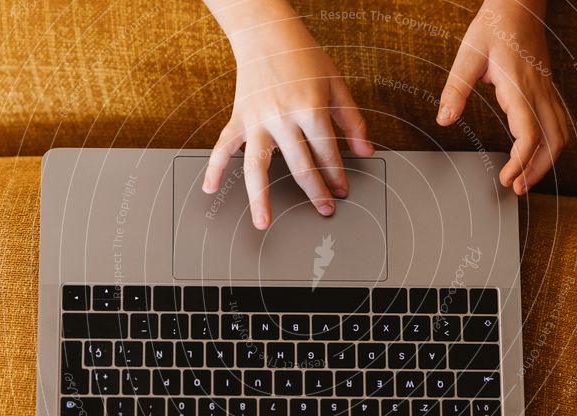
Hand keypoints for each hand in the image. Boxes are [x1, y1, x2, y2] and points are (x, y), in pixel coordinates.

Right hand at [202, 1, 372, 229]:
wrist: (267, 32)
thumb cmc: (304, 57)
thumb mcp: (336, 84)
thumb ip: (352, 120)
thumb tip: (365, 151)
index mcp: (310, 109)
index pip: (327, 153)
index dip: (338, 175)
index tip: (342, 190)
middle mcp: (282, 118)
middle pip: (300, 166)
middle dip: (315, 192)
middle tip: (325, 209)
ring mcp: (257, 120)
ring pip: (257, 167)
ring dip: (260, 198)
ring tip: (263, 223)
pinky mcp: (239, 118)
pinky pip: (224, 146)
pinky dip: (214, 168)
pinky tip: (210, 188)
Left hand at [437, 0, 567, 194]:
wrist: (519, 5)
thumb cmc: (494, 27)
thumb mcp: (467, 56)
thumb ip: (455, 89)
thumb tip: (444, 120)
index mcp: (519, 87)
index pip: (529, 134)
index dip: (521, 161)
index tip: (507, 178)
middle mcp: (538, 92)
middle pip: (553, 141)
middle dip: (538, 170)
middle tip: (517, 189)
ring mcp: (546, 91)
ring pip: (560, 134)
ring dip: (547, 160)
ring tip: (526, 179)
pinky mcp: (546, 90)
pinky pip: (558, 123)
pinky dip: (551, 145)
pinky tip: (537, 155)